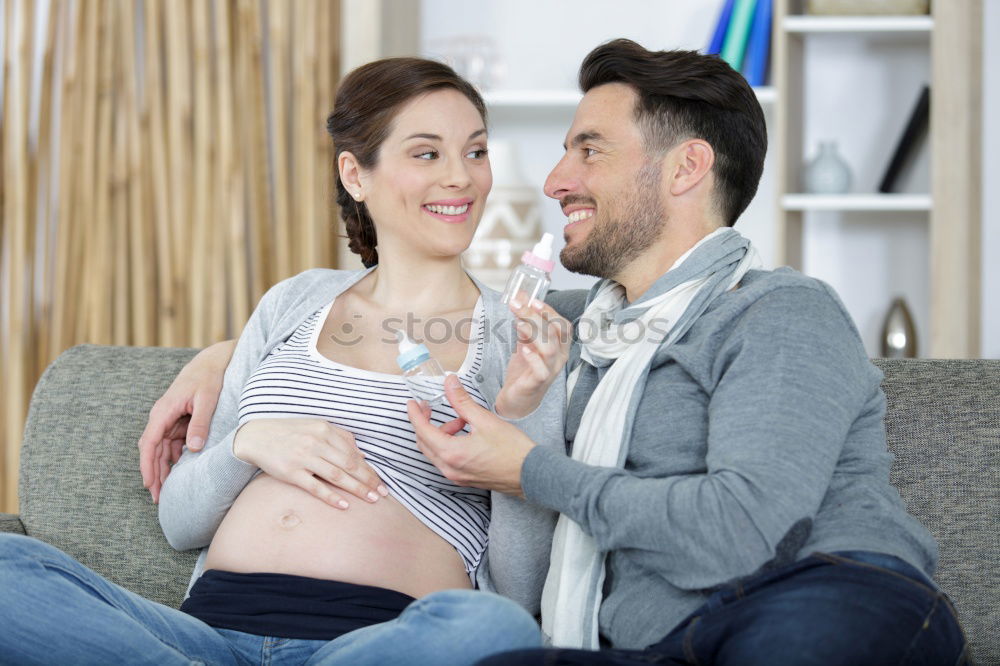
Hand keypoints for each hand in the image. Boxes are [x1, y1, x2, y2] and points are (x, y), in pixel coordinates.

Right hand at [139, 339, 235, 502]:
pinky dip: (172, 458)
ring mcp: (169, 419)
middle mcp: (162, 416)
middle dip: (153, 474)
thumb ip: (200, 423)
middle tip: (158, 498)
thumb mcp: (208, 399)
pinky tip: (178, 473)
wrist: (212, 362)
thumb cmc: (209, 378)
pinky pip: (171, 444)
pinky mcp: (178, 421)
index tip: (149, 484)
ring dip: (162, 469)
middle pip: (152, 450)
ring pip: (161, 449)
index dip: (148, 465)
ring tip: (166, 491)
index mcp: (164, 411)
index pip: (149, 442)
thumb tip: (193, 448)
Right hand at [233, 418, 388, 507]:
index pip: (353, 453)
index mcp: (324, 429)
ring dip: (356, 489)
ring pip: (337, 476)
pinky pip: (315, 487)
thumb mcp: (316, 426)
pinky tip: (344, 505)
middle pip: (349, 464)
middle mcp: (316, 442)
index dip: (369, 469)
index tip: (381, 482)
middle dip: (368, 480)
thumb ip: (340, 437)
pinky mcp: (291, 473)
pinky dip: (331, 496)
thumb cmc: (290, 432)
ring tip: (370, 499)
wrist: (256, 436)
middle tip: (382, 493)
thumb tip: (362, 453)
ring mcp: (303, 458)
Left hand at [407, 375, 535, 495]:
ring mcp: (456, 476)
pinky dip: (448, 443)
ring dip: (440, 433)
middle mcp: (449, 468)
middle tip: (430, 407)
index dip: (415, 414)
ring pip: (435, 452)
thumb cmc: (512, 450)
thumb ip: (462, 401)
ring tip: (460, 420)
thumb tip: (449, 383)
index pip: (423, 431)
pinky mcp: (464, 478)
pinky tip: (465, 433)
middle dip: (425, 423)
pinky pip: (446, 459)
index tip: (412, 403)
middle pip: (424, 443)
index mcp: (451, 453)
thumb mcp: (485, 420)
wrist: (531, 474)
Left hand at [494, 298, 570, 419]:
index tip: (533, 300)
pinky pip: (541, 370)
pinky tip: (523, 349)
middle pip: (555, 333)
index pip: (563, 325)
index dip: (550, 311)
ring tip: (519, 323)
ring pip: (550, 348)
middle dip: (536, 316)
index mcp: (560, 345)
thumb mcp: (525, 341)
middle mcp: (559, 357)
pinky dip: (533, 358)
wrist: (519, 398)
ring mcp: (551, 370)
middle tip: (517, 306)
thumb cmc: (526, 369)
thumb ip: (524, 322)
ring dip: (534, 333)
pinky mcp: (538, 383)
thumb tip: (520, 298)